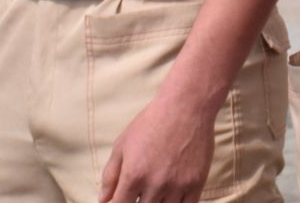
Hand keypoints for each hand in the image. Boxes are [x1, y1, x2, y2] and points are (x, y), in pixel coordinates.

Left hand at [97, 92, 215, 202]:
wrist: (186, 106)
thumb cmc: (151, 122)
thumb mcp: (122, 145)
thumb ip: (110, 175)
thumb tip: (102, 200)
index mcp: (133, 175)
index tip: (119, 201)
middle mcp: (155, 184)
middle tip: (138, 194)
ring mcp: (178, 185)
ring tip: (154, 195)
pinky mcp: (196, 182)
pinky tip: (171, 199)